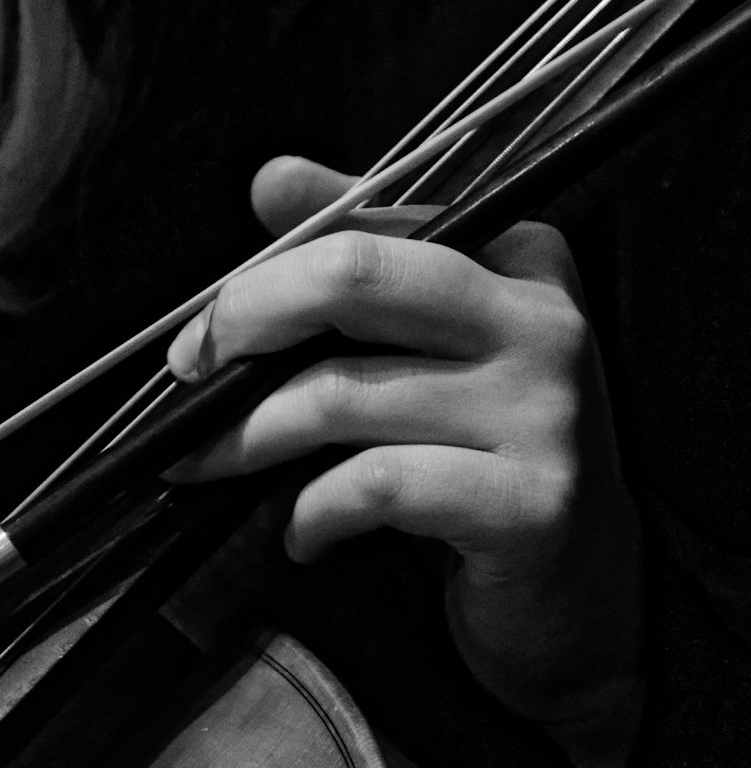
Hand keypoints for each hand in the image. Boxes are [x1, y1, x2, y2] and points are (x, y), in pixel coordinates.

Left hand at [166, 156, 643, 767]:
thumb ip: (363, 256)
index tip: (204, 333)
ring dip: (247, 439)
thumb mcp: (429, 347)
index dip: (264, 278)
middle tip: (186, 381)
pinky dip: (312, 512)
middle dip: (242, 324)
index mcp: (518, 260)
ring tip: (210, 468)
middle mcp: (541, 320)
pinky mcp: (530, 501)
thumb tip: (273, 178)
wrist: (579, 589)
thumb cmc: (483, 456)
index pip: (364, 232)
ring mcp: (544, 411)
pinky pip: (376, 484)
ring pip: (342, 394)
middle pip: (352, 278)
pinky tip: (301, 534)